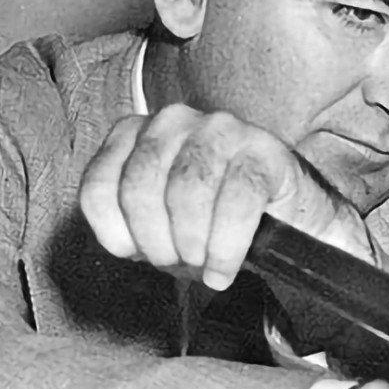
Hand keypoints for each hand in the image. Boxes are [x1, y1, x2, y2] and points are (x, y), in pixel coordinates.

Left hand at [79, 104, 371, 289]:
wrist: (288, 227)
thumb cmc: (214, 224)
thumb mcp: (158, 225)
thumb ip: (126, 221)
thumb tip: (121, 240)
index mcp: (140, 133)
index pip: (99, 185)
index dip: (116, 234)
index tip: (139, 254)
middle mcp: (176, 120)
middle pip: (140, 186)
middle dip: (156, 240)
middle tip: (179, 262)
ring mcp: (223, 129)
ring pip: (186, 191)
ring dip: (192, 243)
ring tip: (205, 263)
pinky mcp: (265, 150)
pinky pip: (236, 201)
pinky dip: (226, 247)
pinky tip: (224, 268)